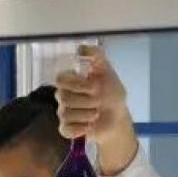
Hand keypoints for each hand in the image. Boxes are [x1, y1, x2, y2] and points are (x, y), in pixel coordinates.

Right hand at [55, 45, 137, 175]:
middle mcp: (64, 96)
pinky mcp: (67, 128)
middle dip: (87, 100)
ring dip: (87, 114)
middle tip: (99, 101)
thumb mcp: (107, 70)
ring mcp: (64, 112)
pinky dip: (80, 128)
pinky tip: (90, 126)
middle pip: (62, 97)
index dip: (77, 84)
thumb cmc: (111, 92)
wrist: (117, 115)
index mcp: (70, 81)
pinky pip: (66, 129)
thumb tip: (80, 48)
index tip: (93, 87)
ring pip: (65, 114)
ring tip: (97, 114)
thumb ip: (96, 55)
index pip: (60, 79)